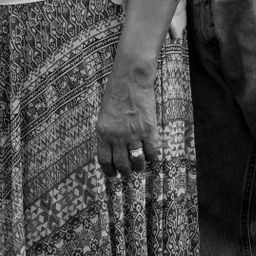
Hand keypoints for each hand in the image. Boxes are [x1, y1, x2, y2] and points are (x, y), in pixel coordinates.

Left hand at [95, 64, 157, 178]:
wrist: (130, 79)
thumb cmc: (115, 93)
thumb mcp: (104, 115)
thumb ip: (108, 132)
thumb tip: (113, 148)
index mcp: (103, 132)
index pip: (104, 160)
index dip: (109, 171)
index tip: (113, 176)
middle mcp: (117, 136)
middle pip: (121, 164)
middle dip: (126, 172)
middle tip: (129, 172)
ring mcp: (133, 134)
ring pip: (137, 161)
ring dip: (140, 166)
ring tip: (141, 166)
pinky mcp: (148, 129)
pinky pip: (152, 151)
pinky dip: (153, 157)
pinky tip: (152, 156)